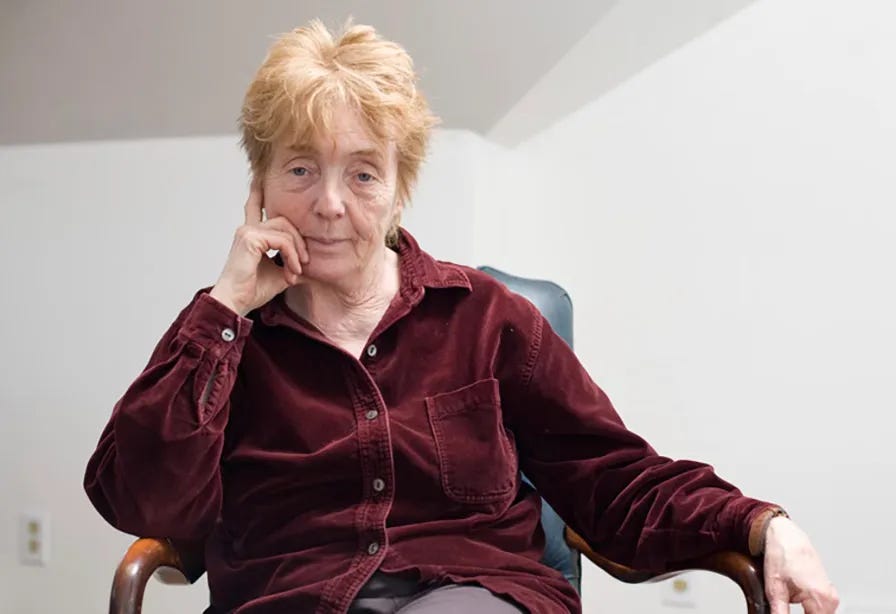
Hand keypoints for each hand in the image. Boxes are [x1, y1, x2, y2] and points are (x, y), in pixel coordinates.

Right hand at [209, 178, 308, 315]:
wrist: (236, 303)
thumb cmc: (252, 291)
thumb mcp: (279, 275)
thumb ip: (291, 263)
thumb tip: (309, 266)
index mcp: (251, 235)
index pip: (254, 207)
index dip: (257, 192)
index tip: (258, 179)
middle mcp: (248, 230)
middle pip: (284, 221)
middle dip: (299, 241)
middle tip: (304, 263)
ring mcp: (247, 232)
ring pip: (286, 230)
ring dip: (297, 251)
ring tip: (296, 270)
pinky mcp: (250, 238)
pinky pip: (282, 240)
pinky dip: (291, 255)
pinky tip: (291, 270)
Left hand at [764, 517, 838, 612]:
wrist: (787, 536)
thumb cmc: (781, 556)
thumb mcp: (774, 589)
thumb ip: (779, 612)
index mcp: (819, 598)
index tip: (785, 613)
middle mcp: (830, 597)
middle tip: (784, 608)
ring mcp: (831, 594)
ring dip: (808, 613)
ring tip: (789, 600)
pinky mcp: (829, 591)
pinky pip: (822, 608)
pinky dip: (811, 609)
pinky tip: (799, 602)